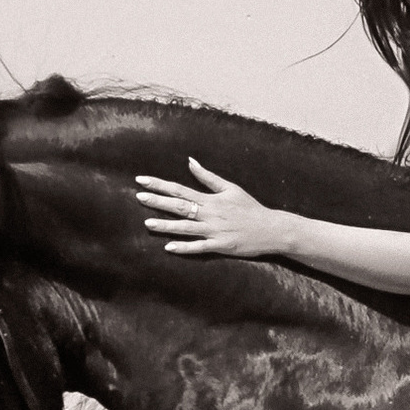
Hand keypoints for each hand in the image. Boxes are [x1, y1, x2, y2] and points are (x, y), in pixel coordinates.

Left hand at [136, 159, 288, 259]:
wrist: (271, 228)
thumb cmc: (250, 207)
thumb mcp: (230, 188)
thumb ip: (208, 177)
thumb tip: (190, 161)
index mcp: (211, 199)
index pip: (180, 189)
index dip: (160, 184)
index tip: (142, 180)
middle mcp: (210, 214)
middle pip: (180, 206)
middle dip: (158, 201)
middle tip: (139, 196)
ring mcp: (214, 231)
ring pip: (186, 228)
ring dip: (167, 226)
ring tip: (148, 224)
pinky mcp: (220, 246)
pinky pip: (199, 247)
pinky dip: (185, 247)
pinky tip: (169, 247)